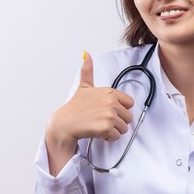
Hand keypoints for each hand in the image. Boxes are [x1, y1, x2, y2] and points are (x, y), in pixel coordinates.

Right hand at [45, 52, 134, 174]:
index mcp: (109, 92)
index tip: (109, 111)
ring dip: (114, 130)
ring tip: (101, 127)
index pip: (130, 103)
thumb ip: (88, 71)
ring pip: (124, 128)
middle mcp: (111, 102)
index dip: (120, 109)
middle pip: (128, 117)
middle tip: (104, 121)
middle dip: (118, 122)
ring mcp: (109, 114)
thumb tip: (87, 55)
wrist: (64, 123)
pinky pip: (117, 136)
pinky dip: (109, 138)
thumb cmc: (75, 107)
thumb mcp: (83, 87)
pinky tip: (99, 133)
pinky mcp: (106, 127)